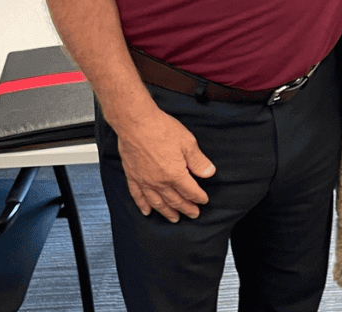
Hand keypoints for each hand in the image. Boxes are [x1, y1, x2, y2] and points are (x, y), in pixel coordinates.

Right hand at [115, 106, 215, 222]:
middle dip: (186, 208)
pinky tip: (146, 211)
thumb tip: (209, 173)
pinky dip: (143, 205)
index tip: (203, 200)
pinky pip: (138, 195)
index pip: (190, 191)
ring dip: (167, 212)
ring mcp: (145, 180)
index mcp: (175, 174)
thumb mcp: (187, 141)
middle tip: (193, 214)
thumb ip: (198, 160)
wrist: (135, 122)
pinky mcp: (132, 175)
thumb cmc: (160, 128)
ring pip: (157, 202)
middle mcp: (160, 182)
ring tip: (174, 218)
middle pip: (175, 200)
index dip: (198, 197)